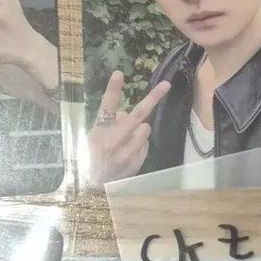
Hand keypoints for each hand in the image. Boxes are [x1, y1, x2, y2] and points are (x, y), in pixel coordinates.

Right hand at [87, 69, 169, 186]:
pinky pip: (146, 144)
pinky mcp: (135, 162)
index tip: (119, 73)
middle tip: (166, 85)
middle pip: (137, 114)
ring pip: (145, 129)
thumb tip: (126, 113)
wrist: (95, 187)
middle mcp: (111, 140)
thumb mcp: (95, 137)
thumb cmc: (94, 157)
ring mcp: (124, 152)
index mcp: (98, 130)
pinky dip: (141, 144)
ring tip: (127, 138)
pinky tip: (130, 151)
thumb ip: (110, 122)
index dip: (113, 90)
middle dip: (153, 98)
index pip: (106, 106)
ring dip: (140, 129)